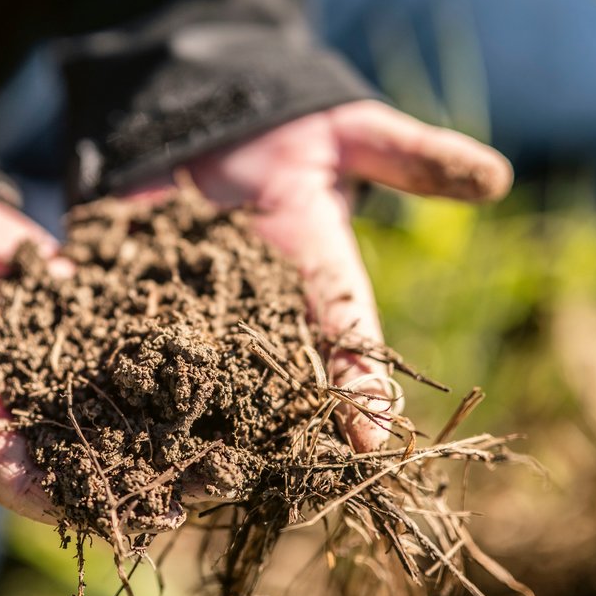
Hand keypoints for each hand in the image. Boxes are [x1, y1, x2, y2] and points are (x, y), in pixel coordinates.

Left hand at [134, 100, 512, 451]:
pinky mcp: (133, 295)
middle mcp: (261, 310)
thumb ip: (411, 155)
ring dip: (191, 421)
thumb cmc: (289, 124)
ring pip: (197, 375)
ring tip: (183, 475)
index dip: (362, 388)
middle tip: (276, 489)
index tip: (373, 442)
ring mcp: (195, 309)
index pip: (349, 340)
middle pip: (275, 379)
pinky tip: (99, 412)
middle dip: (276, 433)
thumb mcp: (350, 130)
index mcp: (319, 278)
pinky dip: (112, 368)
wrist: (204, 105)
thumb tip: (496, 176)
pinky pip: (125, 335)